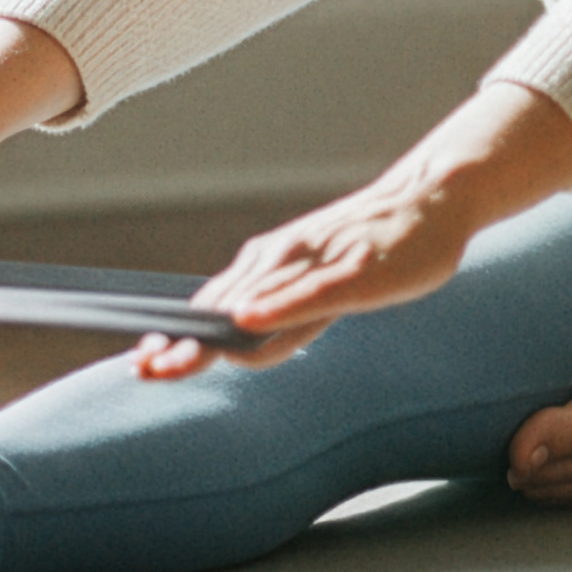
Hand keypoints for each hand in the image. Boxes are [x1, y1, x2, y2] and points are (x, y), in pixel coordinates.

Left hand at [137, 80, 571, 378]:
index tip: (140, 364)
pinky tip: (247, 320)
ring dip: (213, 330)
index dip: (175, 338)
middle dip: (183, 343)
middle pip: (224, 309)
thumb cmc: (373, 246)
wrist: (431, 202)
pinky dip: (274, 307)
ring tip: (176, 357)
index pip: (212, 308)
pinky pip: (307, 294)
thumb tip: (234, 344)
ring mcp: (315, 262)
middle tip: (142, 369)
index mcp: (270, 266)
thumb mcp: (318, 281)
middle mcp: (282, 259)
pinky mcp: (352, 270)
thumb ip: (279, 314)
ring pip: (255, 301)